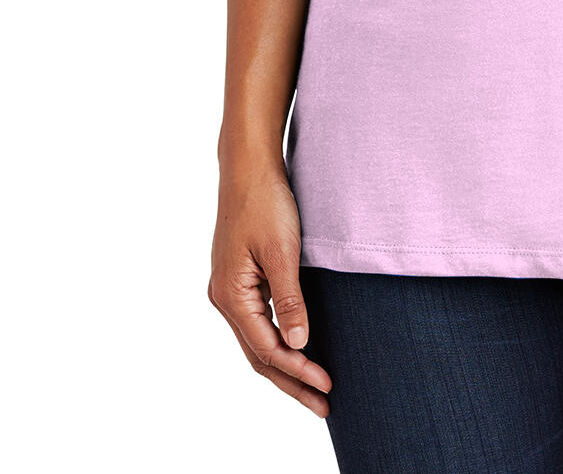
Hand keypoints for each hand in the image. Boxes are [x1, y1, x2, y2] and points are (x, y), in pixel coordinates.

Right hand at [209, 159, 331, 416]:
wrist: (248, 165)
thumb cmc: (265, 201)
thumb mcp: (281, 250)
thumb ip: (289, 299)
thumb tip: (298, 345)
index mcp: (231, 296)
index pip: (267, 349)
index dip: (299, 371)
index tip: (328, 386)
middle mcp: (225, 299)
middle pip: (259, 355)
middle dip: (292, 383)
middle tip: (324, 406)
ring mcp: (231, 290)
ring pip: (258, 342)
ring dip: (286, 367)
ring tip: (315, 388)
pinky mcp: (240, 279)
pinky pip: (259, 323)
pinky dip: (279, 342)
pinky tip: (298, 349)